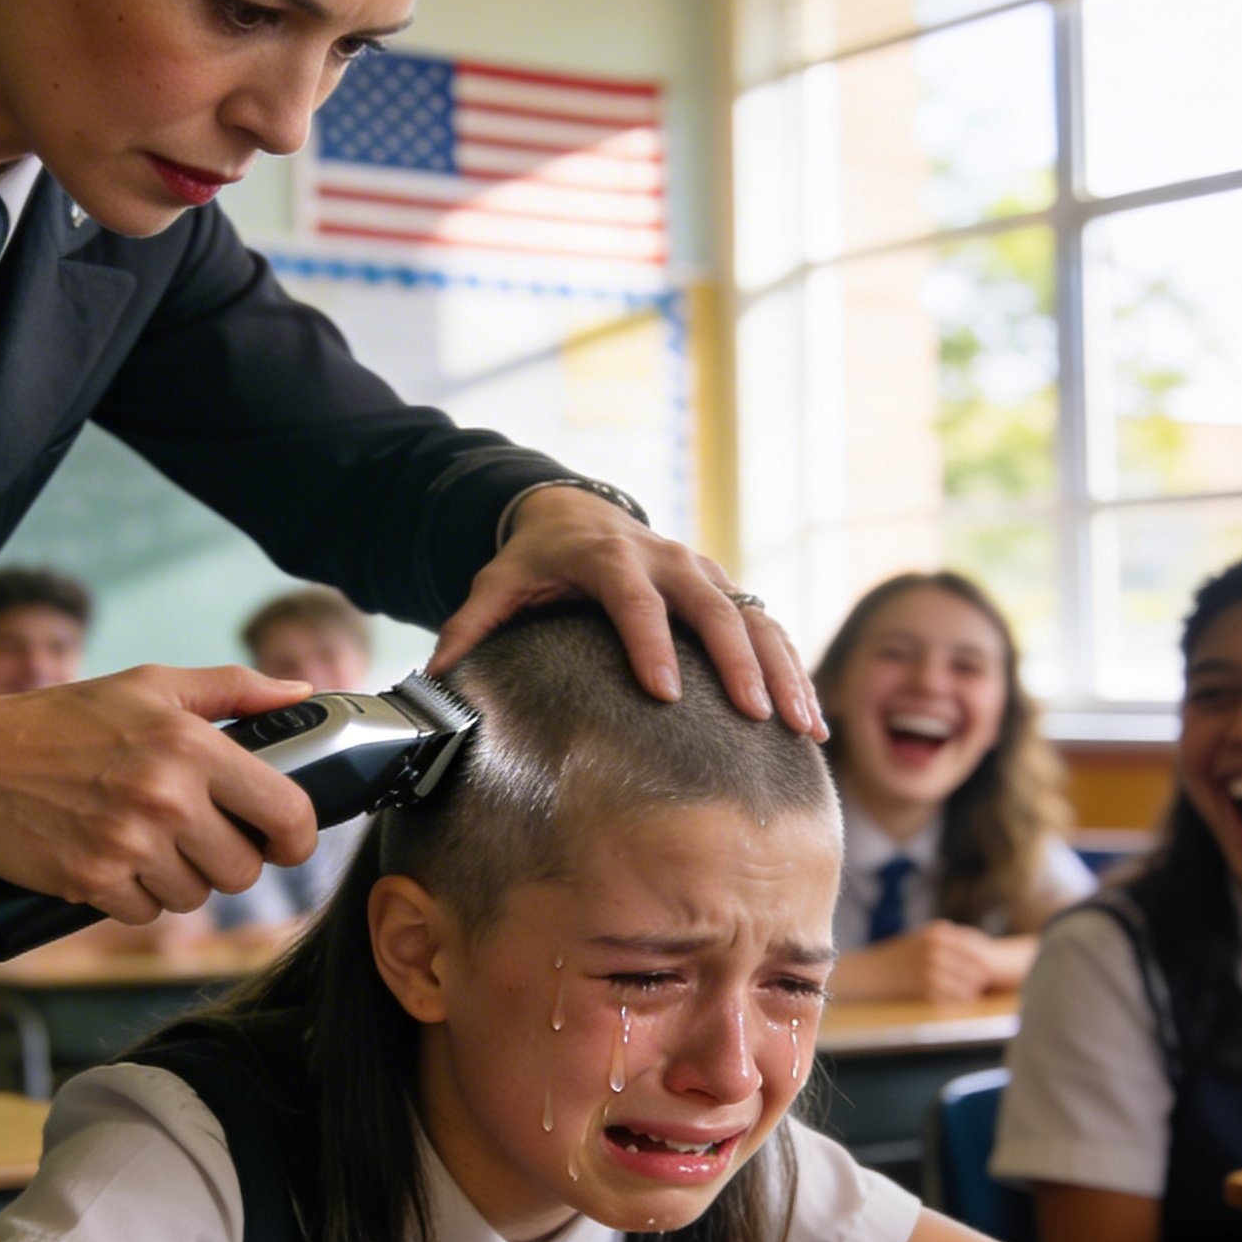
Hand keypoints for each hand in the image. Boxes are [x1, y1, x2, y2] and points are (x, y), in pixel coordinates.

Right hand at [0, 665, 319, 922]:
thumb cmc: (61, 721)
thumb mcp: (149, 685)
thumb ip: (231, 688)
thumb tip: (296, 694)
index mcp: (191, 745)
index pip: (286, 812)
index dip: (296, 836)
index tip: (284, 839)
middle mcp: (166, 797)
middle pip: (242, 870)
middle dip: (225, 858)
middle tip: (195, 834)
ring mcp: (129, 844)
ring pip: (195, 896)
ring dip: (178, 878)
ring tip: (144, 839)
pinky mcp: (93, 881)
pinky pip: (146, 913)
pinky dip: (133, 895)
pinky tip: (111, 857)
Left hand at [429, 487, 823, 733]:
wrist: (575, 513)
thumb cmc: (534, 558)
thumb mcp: (495, 582)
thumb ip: (469, 626)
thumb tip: (434, 678)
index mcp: (609, 557)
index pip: (633, 601)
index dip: (650, 644)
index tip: (663, 693)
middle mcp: (665, 558)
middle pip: (710, 609)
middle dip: (737, 663)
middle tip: (755, 716)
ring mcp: (701, 571)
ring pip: (752, 618)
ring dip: (781, 671)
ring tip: (802, 728)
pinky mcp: (722, 587)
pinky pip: (764, 627)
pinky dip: (789, 668)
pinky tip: (806, 720)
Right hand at [885, 921, 1004, 1001]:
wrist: (868, 974)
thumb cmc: (896, 958)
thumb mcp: (919, 938)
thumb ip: (946, 936)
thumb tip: (979, 942)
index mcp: (936, 934)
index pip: (976, 946)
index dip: (984, 960)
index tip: (986, 969)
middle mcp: (935, 948)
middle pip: (977, 967)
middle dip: (982, 977)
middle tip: (983, 985)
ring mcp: (930, 968)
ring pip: (969, 984)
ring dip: (973, 992)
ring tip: (972, 994)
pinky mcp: (925, 988)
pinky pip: (954, 998)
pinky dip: (959, 1001)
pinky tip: (956, 1001)